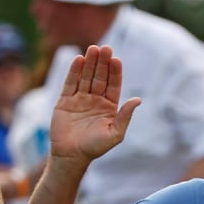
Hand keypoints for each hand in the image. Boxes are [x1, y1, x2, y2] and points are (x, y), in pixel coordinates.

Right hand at [49, 45, 139, 164]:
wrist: (71, 156)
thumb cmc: (94, 148)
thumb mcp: (115, 134)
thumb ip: (125, 116)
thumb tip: (137, 99)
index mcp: (109, 106)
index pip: (113, 85)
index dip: (114, 72)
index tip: (116, 59)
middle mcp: (95, 100)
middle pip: (99, 77)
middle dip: (102, 63)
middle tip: (105, 48)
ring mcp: (80, 99)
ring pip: (85, 77)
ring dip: (89, 63)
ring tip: (92, 49)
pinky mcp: (65, 101)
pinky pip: (71, 83)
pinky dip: (74, 71)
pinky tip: (79, 59)